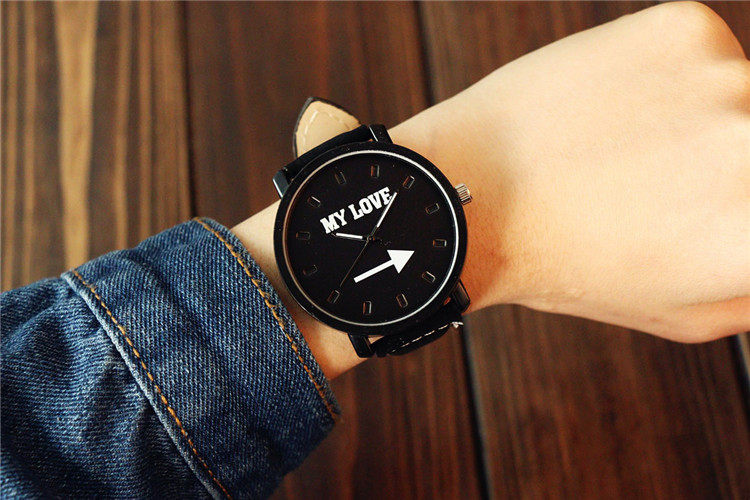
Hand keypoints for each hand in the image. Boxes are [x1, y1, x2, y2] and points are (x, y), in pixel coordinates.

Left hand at [234, 2, 748, 377]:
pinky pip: (701, 56)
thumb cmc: (564, 261)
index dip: (731, 209)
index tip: (704, 206)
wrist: (471, 191)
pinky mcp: (685, 29)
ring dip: (700, 123)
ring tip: (622, 150)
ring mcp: (727, 79)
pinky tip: (609, 109)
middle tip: (663, 186)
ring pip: (738, 100)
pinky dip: (667, 80)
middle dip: (727, 172)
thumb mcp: (684, 311)